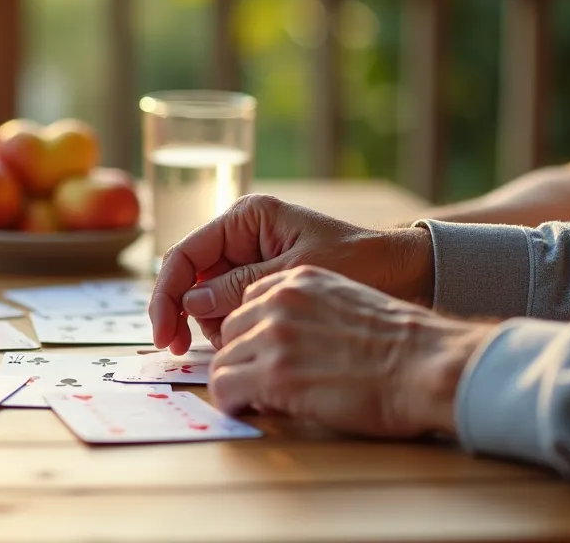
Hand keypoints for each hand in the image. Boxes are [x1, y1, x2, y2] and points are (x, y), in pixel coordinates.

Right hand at [149, 194, 433, 353]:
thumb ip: (241, 286)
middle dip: (193, 317)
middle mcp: (242, 236)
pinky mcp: (262, 283)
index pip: (185, 256)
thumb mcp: (296, 274)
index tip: (164, 335)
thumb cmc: (360, 262)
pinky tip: (253, 342)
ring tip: (245, 343)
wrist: (406, 272)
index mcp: (246, 218)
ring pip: (208, 300)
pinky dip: (233, 329)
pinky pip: (231, 308)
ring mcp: (250, 260)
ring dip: (215, 327)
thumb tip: (192, 302)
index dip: (167, 296)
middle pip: (191, 281)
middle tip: (201, 351)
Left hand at [209, 266, 489, 437]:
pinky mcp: (274, 375)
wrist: (429, 366)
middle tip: (259, 382)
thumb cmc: (407, 346)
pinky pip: (225, 388)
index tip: (262, 353)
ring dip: (238, 382)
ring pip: (223, 360)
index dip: (253, 331)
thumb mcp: (353, 304)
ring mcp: (274, 336)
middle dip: (242, 357)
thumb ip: (315, 312)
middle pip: (230, 330)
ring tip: (261, 400)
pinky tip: (251, 410)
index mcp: (301, 279)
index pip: (249, 299)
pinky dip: (233, 402)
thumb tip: (295, 341)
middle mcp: (280, 300)